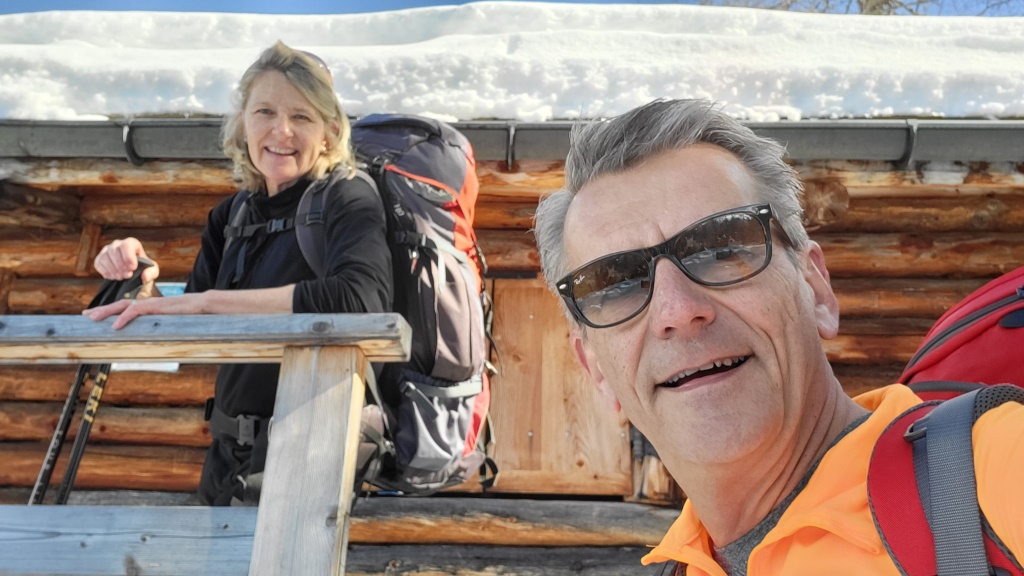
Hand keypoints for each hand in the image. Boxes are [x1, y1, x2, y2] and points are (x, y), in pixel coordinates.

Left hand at [83, 292, 206, 329]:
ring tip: (93, 318)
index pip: (126, 307)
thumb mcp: (170, 322)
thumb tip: (153, 338)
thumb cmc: (190, 315)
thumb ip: (159, 326)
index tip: (96, 315)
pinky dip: (124, 318)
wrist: (202, 306)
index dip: (110, 310)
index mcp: (149, 307)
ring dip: (107, 312)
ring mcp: (151, 304)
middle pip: (120, 304)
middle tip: (86, 315)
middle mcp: (147, 303)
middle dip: (102, 310)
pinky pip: (136, 311)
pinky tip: (115, 326)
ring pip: (124, 306)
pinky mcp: (156, 307)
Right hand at [93, 238, 160, 282]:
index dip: (128, 256)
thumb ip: (151, 273)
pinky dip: (105, 271)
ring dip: (113, 269)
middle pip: (114, 251)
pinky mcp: (100, 258)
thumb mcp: (152, 271)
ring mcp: (107, 250)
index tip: (133, 268)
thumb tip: (144, 276)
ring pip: (105, 257)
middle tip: (127, 276)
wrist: (133, 274)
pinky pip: (99, 263)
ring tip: (121, 277)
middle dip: (120, 265)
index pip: (127, 245)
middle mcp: (117, 244)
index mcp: (131, 243)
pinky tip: (113, 277)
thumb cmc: (144, 269)